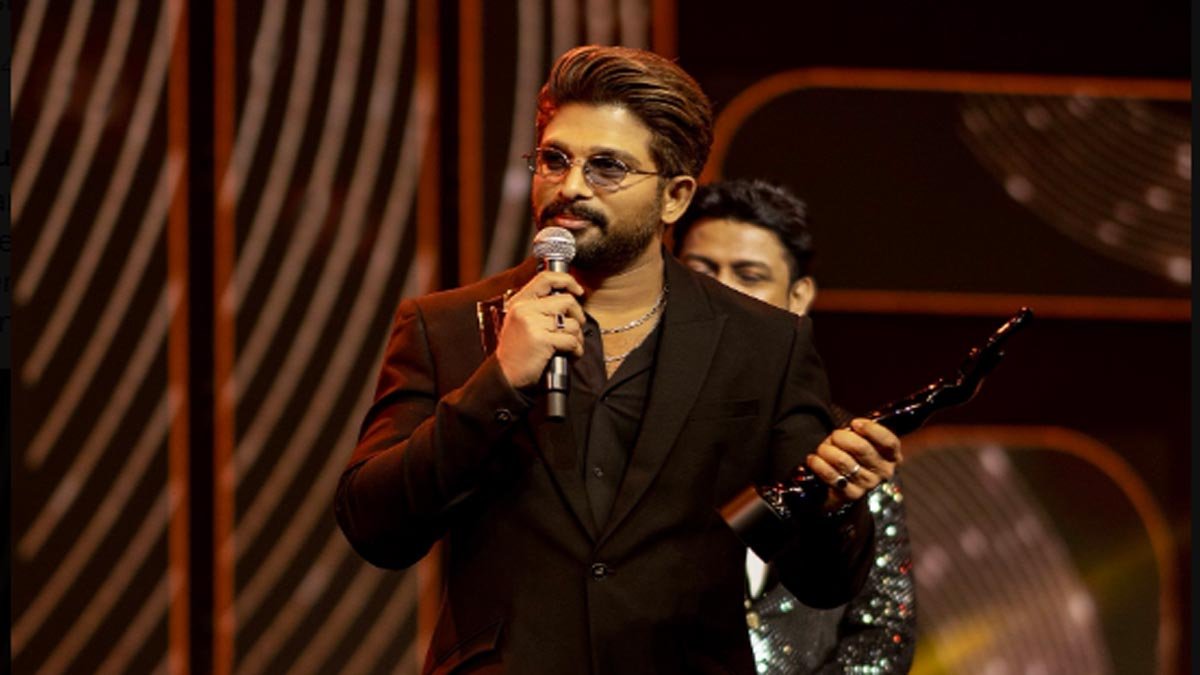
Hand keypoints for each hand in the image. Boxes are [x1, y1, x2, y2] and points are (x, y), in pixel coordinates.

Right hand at [495, 271, 586, 388]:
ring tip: (571, 346)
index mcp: (520, 302)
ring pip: (572, 323)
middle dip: (579, 316)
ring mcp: (533, 324)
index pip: (546, 278)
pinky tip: (570, 355)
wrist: (505, 375)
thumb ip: (539, 308)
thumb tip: (569, 299)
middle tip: (576, 328)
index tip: (578, 290)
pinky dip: (576, 350)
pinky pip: (571, 340)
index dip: (567, 281)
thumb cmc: (516, 351)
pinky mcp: (542, 340)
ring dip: (578, 338)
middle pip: (567, 301)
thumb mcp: (521, 322)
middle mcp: (525, 309)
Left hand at [806, 418, 901, 510]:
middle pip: (862, 449)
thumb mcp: (861, 440)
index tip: (855, 423)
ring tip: (823, 449)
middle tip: (834, 436)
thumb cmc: (852, 454)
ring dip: (827, 450)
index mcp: (892, 456)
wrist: (842, 483)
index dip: (872, 430)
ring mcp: (868, 485)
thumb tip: (850, 428)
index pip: (889, 442)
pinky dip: (819, 464)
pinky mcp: (851, 495)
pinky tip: (813, 459)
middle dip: (841, 437)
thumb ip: (860, 432)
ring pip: (844, 461)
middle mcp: (883, 472)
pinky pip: (832, 476)